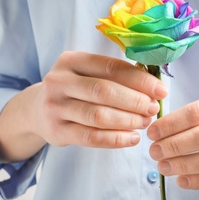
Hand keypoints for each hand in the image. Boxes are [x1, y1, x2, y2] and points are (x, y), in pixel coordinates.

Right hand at [32, 51, 167, 147]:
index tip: (161, 90)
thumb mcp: (89, 73)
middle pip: (104, 90)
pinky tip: (133, 138)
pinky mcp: (56, 131)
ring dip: (128, 120)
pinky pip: (91, 137)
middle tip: (153, 108)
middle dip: (135, 101)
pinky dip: (116, 139)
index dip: (140, 79)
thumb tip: (154, 88)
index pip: (111, 67)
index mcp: (72, 60)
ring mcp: (55, 107)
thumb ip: (117, 76)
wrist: (38, 109)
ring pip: (98, 115)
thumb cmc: (76, 88)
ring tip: (145, 122)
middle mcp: (59, 81)